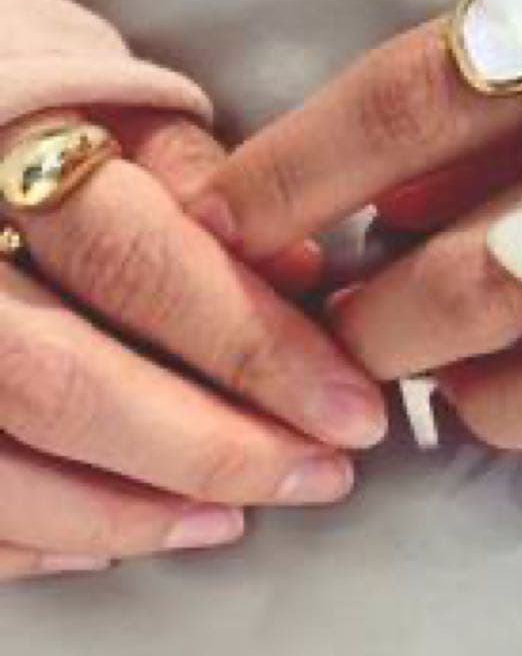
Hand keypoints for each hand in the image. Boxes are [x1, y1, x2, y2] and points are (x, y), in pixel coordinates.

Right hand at [0, 109, 384, 582]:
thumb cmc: (33, 130)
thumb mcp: (115, 113)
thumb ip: (201, 185)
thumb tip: (303, 276)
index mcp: (0, 158)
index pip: (140, 267)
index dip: (256, 349)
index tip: (353, 410)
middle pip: (64, 385)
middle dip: (209, 450)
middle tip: (320, 475)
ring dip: (131, 513)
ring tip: (233, 518)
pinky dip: (37, 543)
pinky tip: (118, 541)